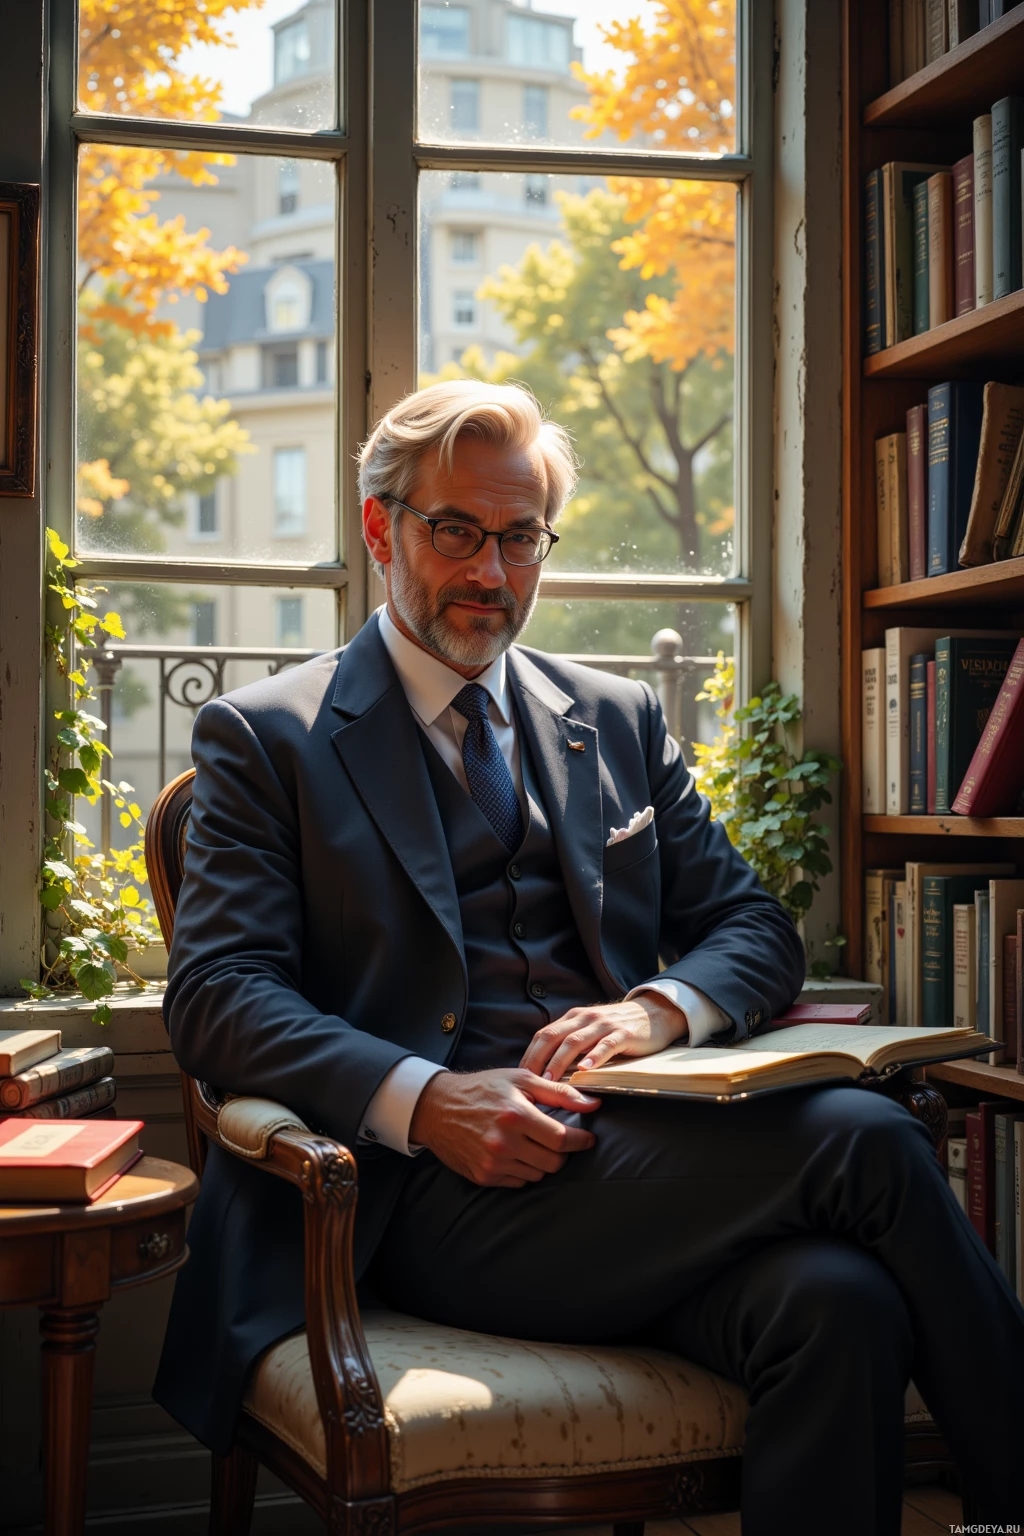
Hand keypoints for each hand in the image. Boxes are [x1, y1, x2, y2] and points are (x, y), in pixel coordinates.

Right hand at [409, 1068, 599, 1187]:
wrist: (438, 1108)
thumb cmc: (483, 1089)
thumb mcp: (520, 1080)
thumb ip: (559, 1092)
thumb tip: (594, 1104)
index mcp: (515, 1115)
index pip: (561, 1138)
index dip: (581, 1141)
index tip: (588, 1139)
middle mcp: (504, 1143)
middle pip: (554, 1162)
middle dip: (562, 1152)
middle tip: (557, 1139)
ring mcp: (492, 1163)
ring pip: (538, 1174)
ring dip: (542, 1161)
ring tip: (532, 1143)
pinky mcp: (484, 1177)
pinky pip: (519, 1182)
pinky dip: (524, 1170)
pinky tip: (515, 1152)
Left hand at [519, 995, 688, 1082]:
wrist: (654, 1013)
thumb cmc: (617, 1028)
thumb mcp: (589, 1031)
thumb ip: (570, 1044)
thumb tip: (545, 1071)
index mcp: (573, 1018)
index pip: (544, 1035)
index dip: (530, 1056)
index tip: (519, 1078)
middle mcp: (584, 1018)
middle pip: (553, 1037)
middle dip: (538, 1060)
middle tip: (528, 1083)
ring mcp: (604, 1025)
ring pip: (575, 1042)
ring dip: (559, 1062)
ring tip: (550, 1081)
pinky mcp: (624, 1034)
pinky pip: (605, 1045)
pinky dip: (593, 1057)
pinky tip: (585, 1070)